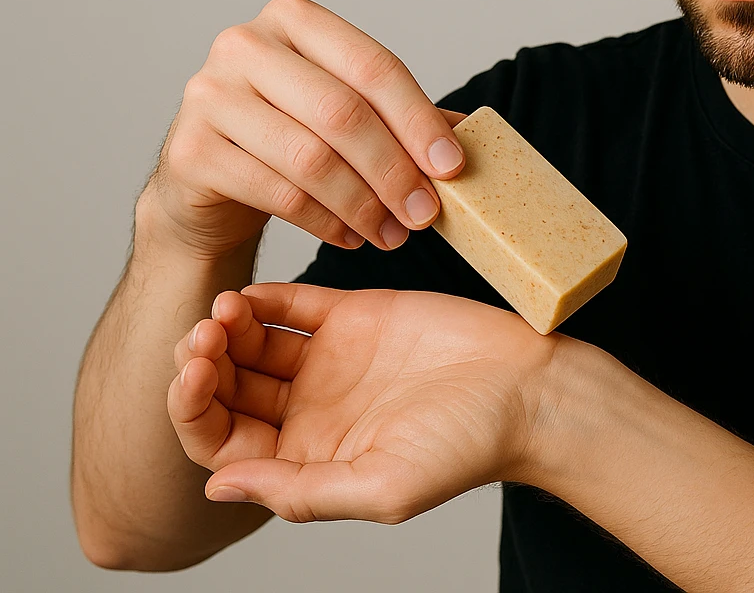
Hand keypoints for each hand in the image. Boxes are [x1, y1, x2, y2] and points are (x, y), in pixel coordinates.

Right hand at [144, 0, 468, 259]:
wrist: (210, 175)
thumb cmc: (291, 133)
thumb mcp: (345, 111)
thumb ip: (400, 115)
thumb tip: (471, 138)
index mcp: (293, 18)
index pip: (373, 65)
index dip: (419, 119)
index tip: (452, 166)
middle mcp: (244, 45)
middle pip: (342, 113)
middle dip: (394, 170)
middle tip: (426, 213)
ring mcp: (208, 95)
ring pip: (309, 158)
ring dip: (364, 205)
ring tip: (393, 234)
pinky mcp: (189, 150)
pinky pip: (277, 193)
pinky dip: (325, 222)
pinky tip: (351, 236)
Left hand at [167, 283, 557, 523]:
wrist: (530, 388)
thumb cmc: (469, 447)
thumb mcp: (382, 486)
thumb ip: (298, 490)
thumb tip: (215, 487)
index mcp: (307, 459)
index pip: (222, 443)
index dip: (192, 412)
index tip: (192, 376)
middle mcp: (309, 411)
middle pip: (226, 391)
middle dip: (201, 365)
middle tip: (201, 338)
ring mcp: (329, 362)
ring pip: (250, 346)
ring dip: (225, 330)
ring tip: (223, 311)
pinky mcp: (356, 316)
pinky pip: (293, 306)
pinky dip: (263, 298)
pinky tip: (249, 294)